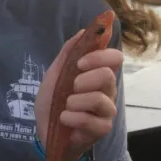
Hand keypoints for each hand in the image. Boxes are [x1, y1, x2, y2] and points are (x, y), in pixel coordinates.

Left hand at [35, 30, 123, 158]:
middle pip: (108, 75)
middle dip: (83, 79)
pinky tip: (65, 119)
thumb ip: (69, 53)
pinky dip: (71, 117)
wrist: (44, 128)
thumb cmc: (52, 100)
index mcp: (97, 74)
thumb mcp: (56, 73)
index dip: (100, 56)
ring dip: (74, 101)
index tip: (81, 63)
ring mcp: (107, 110)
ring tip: (66, 106)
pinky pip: (91, 120)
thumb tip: (83, 31)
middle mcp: (107, 90)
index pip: (115, 57)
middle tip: (71, 87)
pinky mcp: (102, 129)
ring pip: (99, 99)